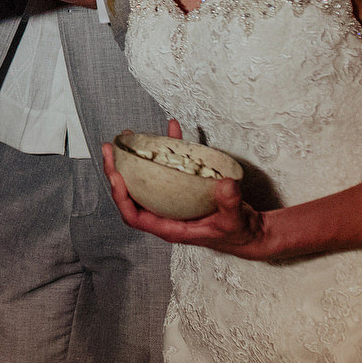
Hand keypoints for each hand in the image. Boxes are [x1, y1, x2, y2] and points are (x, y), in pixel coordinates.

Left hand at [101, 119, 274, 260]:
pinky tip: (172, 129)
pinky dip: (168, 149)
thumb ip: (229, 204)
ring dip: (135, 159)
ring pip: (146, 180)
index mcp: (170, 227)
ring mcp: (172, 201)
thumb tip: (225, 185)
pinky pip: (169, 168)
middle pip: (132, 194)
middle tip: (110, 148)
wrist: (250, 231)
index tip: (116, 176)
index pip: (135, 216)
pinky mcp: (182, 189)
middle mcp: (166, 214)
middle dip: (117, 172)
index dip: (121, 198)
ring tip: (129, 137)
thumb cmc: (237, 232)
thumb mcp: (234, 221)